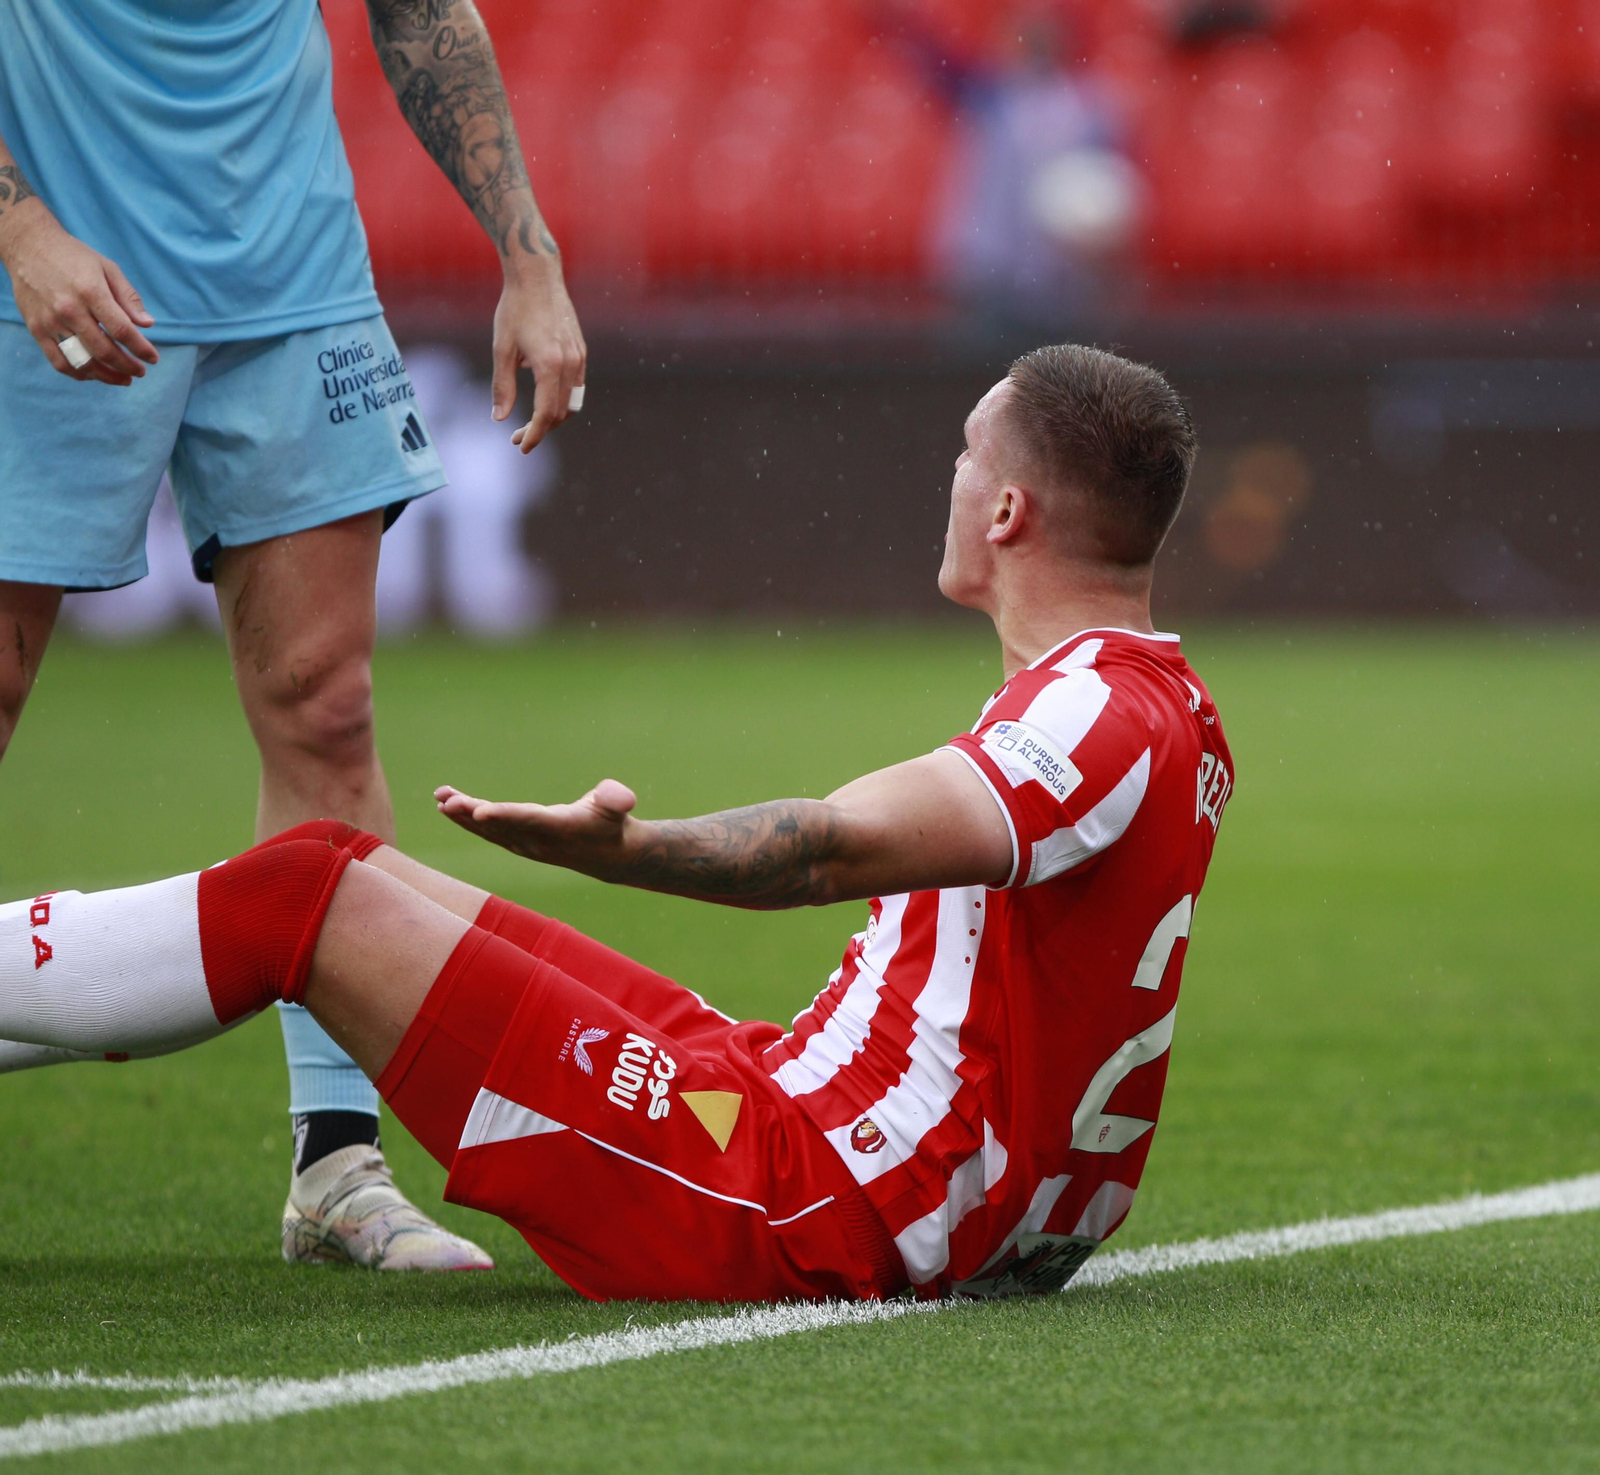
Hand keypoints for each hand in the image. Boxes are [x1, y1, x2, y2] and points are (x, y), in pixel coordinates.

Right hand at [0, 203, 157, 385]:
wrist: (29, 246)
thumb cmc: (73, 257)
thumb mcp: (107, 268)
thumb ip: (128, 297)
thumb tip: (148, 324)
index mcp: (90, 292)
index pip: (122, 330)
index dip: (141, 349)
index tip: (153, 358)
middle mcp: (69, 309)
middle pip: (104, 350)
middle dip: (127, 366)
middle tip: (140, 371)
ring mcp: (50, 321)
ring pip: (81, 361)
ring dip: (106, 376)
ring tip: (123, 379)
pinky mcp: (36, 328)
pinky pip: (58, 360)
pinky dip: (79, 373)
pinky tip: (95, 374)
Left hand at [435, 779, 636, 874]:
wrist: (609, 857)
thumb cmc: (613, 823)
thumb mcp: (618, 808)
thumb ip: (616, 799)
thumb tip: (624, 799)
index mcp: (559, 828)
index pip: (527, 820)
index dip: (503, 816)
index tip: (479, 812)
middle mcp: (537, 841)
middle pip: (499, 827)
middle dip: (471, 814)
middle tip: (447, 802)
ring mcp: (525, 846)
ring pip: (488, 831)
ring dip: (462, 816)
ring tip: (440, 799)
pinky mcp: (518, 844)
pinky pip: (488, 833)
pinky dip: (467, 820)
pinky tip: (447, 806)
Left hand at [491, 252, 585, 453]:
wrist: (538, 276)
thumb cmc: (515, 308)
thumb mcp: (502, 348)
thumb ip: (503, 386)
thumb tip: (499, 418)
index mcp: (549, 364)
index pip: (546, 413)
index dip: (534, 434)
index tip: (520, 447)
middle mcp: (570, 363)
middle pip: (561, 413)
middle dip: (541, 429)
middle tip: (516, 437)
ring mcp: (579, 357)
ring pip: (572, 402)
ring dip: (553, 417)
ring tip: (531, 422)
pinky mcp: (581, 351)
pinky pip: (575, 386)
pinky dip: (560, 399)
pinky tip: (541, 397)